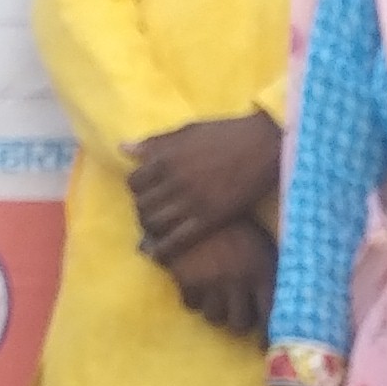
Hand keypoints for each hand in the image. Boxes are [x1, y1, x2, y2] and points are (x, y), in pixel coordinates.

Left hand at [125, 112, 280, 252]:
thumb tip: (122, 148)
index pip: (134, 182)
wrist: (264, 145)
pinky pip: (177, 240)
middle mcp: (174, 181)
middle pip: (142, 205)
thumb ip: (155, 142)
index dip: (136, 189)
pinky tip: (158, 254)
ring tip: (157, 230)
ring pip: (155, 224)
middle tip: (151, 213)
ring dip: (151, 229)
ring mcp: (191, 201)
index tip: (145, 192)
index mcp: (167, 157)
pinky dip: (162, 250)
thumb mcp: (188, 131)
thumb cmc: (226, 134)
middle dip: (143, 210)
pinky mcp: (208, 218)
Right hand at [152, 223, 276, 338]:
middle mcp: (240, 281)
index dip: (267, 336)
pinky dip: (194, 299)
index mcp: (263, 271)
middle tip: (236, 313)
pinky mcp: (188, 278)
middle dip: (238, 321)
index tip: (263, 348)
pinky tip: (197, 284)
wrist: (200, 198)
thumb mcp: (261, 245)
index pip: (270, 315)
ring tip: (216, 298)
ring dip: (216, 311)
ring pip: (214, 317)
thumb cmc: (238, 226)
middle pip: (239, 324)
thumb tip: (279, 307)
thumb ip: (267, 274)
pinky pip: (191, 304)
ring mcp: (213, 281)